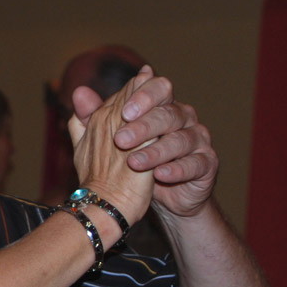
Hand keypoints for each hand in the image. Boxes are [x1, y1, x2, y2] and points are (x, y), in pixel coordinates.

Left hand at [72, 66, 217, 218]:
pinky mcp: (207, 164)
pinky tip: (160, 175)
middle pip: (168, 113)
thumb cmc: (130, 162)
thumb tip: (79, 92)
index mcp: (160, 105)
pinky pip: (196, 163)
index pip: (158, 89)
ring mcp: (197, 140)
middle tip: (120, 140)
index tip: (123, 111)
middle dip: (144, 126)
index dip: (143, 96)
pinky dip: (178, 169)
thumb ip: (94, 116)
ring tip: (134, 162)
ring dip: (156, 151)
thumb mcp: (107, 140)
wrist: (150, 197)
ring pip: (181, 139)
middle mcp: (183, 118)